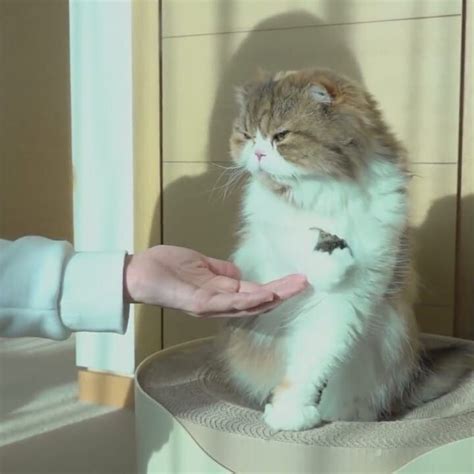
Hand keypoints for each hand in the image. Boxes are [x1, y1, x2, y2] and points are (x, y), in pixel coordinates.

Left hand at [124, 245, 307, 317]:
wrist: (139, 273)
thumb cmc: (168, 268)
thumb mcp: (202, 265)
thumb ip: (222, 271)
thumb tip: (241, 274)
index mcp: (222, 292)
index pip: (255, 291)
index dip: (277, 286)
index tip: (298, 278)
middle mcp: (220, 303)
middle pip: (257, 300)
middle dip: (282, 293)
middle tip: (305, 283)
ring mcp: (211, 305)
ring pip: (247, 304)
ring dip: (271, 296)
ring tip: (292, 288)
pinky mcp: (199, 303)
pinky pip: (226, 303)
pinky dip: (247, 299)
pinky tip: (264, 293)